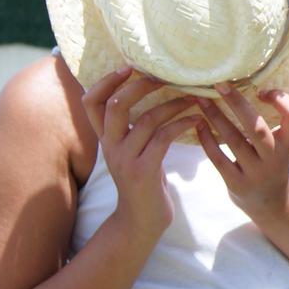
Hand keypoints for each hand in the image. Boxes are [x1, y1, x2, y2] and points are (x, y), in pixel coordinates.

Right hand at [81, 68, 198, 239]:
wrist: (141, 221)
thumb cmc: (143, 181)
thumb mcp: (130, 151)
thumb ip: (130, 128)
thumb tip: (143, 94)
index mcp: (104, 138)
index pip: (90, 102)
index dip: (106, 81)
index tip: (129, 67)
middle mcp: (110, 146)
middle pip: (116, 104)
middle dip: (141, 86)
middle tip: (166, 77)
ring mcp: (125, 159)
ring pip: (147, 119)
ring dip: (174, 104)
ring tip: (194, 98)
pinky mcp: (144, 171)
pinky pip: (164, 138)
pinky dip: (182, 124)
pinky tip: (197, 120)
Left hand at [196, 85, 288, 218]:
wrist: (271, 201)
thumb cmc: (273, 160)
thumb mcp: (284, 142)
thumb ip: (275, 119)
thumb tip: (252, 80)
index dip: (282, 100)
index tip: (263, 91)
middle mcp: (275, 158)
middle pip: (257, 127)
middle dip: (238, 104)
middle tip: (220, 84)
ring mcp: (256, 173)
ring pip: (234, 140)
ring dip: (215, 117)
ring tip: (200, 99)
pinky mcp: (237, 184)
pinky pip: (218, 158)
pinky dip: (206, 139)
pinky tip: (198, 124)